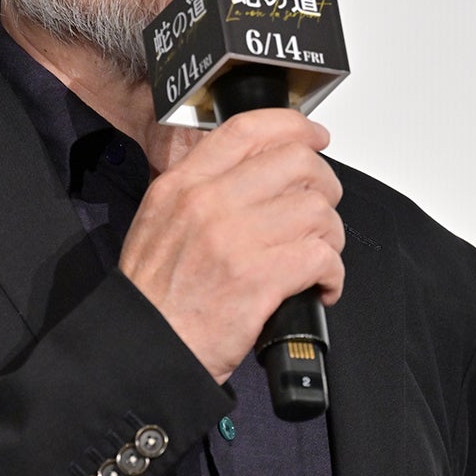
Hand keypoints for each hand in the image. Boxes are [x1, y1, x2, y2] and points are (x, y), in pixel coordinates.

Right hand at [118, 109, 344, 383]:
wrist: (143, 348)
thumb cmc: (154, 295)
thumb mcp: (160, 220)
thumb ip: (201, 188)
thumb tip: (255, 170)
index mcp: (183, 184)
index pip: (248, 129)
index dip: (294, 127)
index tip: (314, 138)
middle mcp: (208, 203)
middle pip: (296, 163)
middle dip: (323, 186)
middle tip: (319, 211)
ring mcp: (234, 239)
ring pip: (317, 210)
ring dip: (330, 235)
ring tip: (317, 256)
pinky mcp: (259, 279)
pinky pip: (322, 256)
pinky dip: (332, 274)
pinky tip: (319, 286)